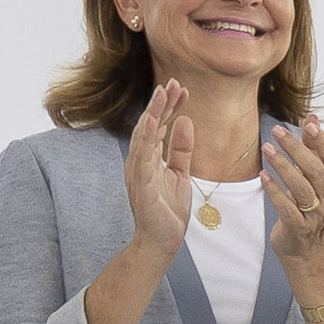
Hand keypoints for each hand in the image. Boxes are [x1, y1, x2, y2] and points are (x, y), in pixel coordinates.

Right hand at [121, 87, 197, 256]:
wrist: (162, 242)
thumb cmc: (168, 210)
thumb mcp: (180, 174)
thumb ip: (181, 149)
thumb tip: (185, 120)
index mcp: (148, 158)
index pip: (159, 126)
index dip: (170, 106)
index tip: (183, 88)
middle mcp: (139, 162)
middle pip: (149, 126)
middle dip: (161, 103)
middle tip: (173, 81)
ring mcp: (138, 173)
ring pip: (144, 137)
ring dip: (153, 114)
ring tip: (162, 93)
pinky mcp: (141, 185)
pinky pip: (143, 158)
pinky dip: (147, 139)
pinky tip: (153, 122)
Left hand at [259, 118, 323, 264]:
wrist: (305, 248)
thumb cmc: (308, 205)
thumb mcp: (314, 177)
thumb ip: (313, 147)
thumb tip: (313, 117)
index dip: (323, 142)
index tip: (309, 124)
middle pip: (315, 171)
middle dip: (296, 149)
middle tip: (277, 131)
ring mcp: (314, 215)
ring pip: (301, 188)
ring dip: (283, 166)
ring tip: (267, 148)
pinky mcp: (297, 227)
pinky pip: (286, 207)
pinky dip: (274, 191)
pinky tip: (263, 176)